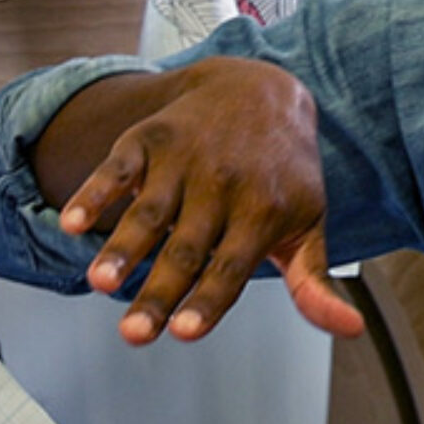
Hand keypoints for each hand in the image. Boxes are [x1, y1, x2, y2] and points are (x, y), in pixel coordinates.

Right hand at [50, 57, 365, 344]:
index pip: (233, 265)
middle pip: (186, 248)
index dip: (210, 299)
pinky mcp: (151, 139)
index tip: (186, 333)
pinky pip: (118, 168)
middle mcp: (223, 185)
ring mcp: (184, 160)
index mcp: (263, 211)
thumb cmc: (282, 172)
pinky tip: (73, 221)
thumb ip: (314, 281)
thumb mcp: (308, 222)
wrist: (260, 89)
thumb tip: (349, 330)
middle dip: (160, 292)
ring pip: (149, 211)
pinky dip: (94, 193)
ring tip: (101, 282)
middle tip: (134, 334)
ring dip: (123, 247)